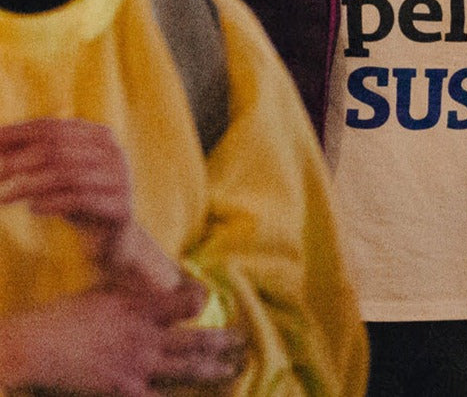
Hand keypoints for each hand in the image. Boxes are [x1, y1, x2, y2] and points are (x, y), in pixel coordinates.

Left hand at [0, 118, 180, 291]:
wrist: (114, 238)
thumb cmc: (79, 200)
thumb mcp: (59, 175)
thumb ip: (36, 156)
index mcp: (100, 136)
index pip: (52, 127)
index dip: (18, 135)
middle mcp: (114, 153)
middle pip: (58, 149)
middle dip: (20, 161)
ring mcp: (120, 179)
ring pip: (68, 174)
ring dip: (29, 186)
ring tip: (3, 198)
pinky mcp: (119, 207)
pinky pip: (81, 200)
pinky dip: (52, 203)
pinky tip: (33, 209)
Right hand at [0, 285, 243, 393]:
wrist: (33, 346)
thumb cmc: (66, 315)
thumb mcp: (105, 289)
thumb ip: (134, 285)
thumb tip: (152, 270)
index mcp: (144, 305)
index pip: (189, 301)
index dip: (203, 300)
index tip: (214, 299)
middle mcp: (147, 335)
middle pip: (197, 340)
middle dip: (224, 343)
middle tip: (244, 343)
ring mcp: (138, 366)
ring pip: (188, 370)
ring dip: (215, 371)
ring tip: (234, 370)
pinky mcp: (124, 392)